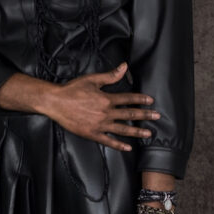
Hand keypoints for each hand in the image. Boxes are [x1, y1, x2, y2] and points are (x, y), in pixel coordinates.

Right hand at [44, 62, 160, 150]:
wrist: (56, 103)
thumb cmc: (72, 90)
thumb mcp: (92, 79)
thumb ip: (110, 75)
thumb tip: (124, 66)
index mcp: (106, 99)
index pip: (128, 99)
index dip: (141, 99)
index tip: (150, 101)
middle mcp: (106, 113)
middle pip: (129, 114)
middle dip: (145, 115)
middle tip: (157, 117)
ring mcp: (100, 125)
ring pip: (122, 129)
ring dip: (137, 131)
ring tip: (148, 133)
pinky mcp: (92, 134)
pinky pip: (108, 141)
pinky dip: (119, 145)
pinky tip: (128, 147)